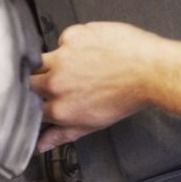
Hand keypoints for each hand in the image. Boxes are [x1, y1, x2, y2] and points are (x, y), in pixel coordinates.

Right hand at [30, 22, 180, 151]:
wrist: (150, 70)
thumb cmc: (128, 96)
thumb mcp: (93, 124)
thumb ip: (62, 134)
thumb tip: (42, 145)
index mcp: (60, 108)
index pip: (32, 106)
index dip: (37, 102)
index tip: (45, 99)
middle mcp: (57, 83)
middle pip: (30, 81)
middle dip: (39, 82)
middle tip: (62, 80)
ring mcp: (63, 57)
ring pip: (41, 59)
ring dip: (53, 62)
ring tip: (77, 64)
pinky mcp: (72, 36)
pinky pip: (63, 39)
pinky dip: (74, 44)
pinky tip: (91, 50)